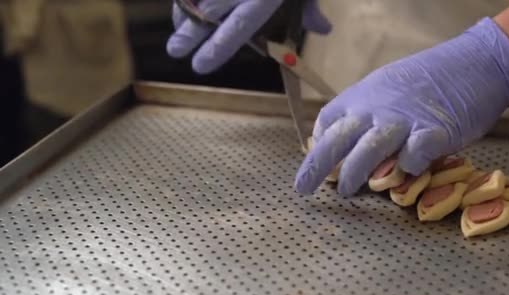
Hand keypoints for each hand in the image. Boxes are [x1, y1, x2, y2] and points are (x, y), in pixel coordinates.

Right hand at [167, 0, 331, 73]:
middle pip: (206, 15)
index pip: (237, 29)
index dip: (217, 49)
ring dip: (182, 13)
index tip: (199, 66)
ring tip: (177, 28)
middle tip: (174, 51)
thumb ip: (309, 7)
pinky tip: (183, 3)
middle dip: (188, 35)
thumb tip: (325, 30)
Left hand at [295, 18, 508, 195]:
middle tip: (303, 188)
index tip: (315, 161)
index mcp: (363, 95)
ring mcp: (405, 120)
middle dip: (316, 166)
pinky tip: (408, 172)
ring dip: (354, 173)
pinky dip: (408, 168)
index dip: (317, 144)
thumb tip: (347, 139)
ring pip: (368, 151)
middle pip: (338, 139)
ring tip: (346, 190)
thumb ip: (368, 111)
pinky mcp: (435, 133)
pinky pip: (414, 156)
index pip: (328, 121)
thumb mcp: (387, 86)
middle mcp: (377, 108)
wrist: (476, 63)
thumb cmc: (430, 80)